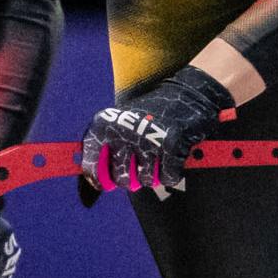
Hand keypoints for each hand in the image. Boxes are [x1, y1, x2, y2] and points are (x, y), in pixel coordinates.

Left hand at [77, 65, 236, 199]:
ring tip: (157, 153)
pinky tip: (172, 155)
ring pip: (146, 180)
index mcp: (104, 125)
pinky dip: (172, 171)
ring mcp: (146, 139)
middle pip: (122, 179)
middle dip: (132, 178)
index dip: (100, 179)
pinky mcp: (171, 145)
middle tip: (140, 162)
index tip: (106, 184)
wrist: (185, 93)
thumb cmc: (148, 115)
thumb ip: (105, 149)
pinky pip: (167, 177)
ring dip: (153, 173)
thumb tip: (96, 182)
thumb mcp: (118, 123)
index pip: (92, 166)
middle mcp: (122, 132)